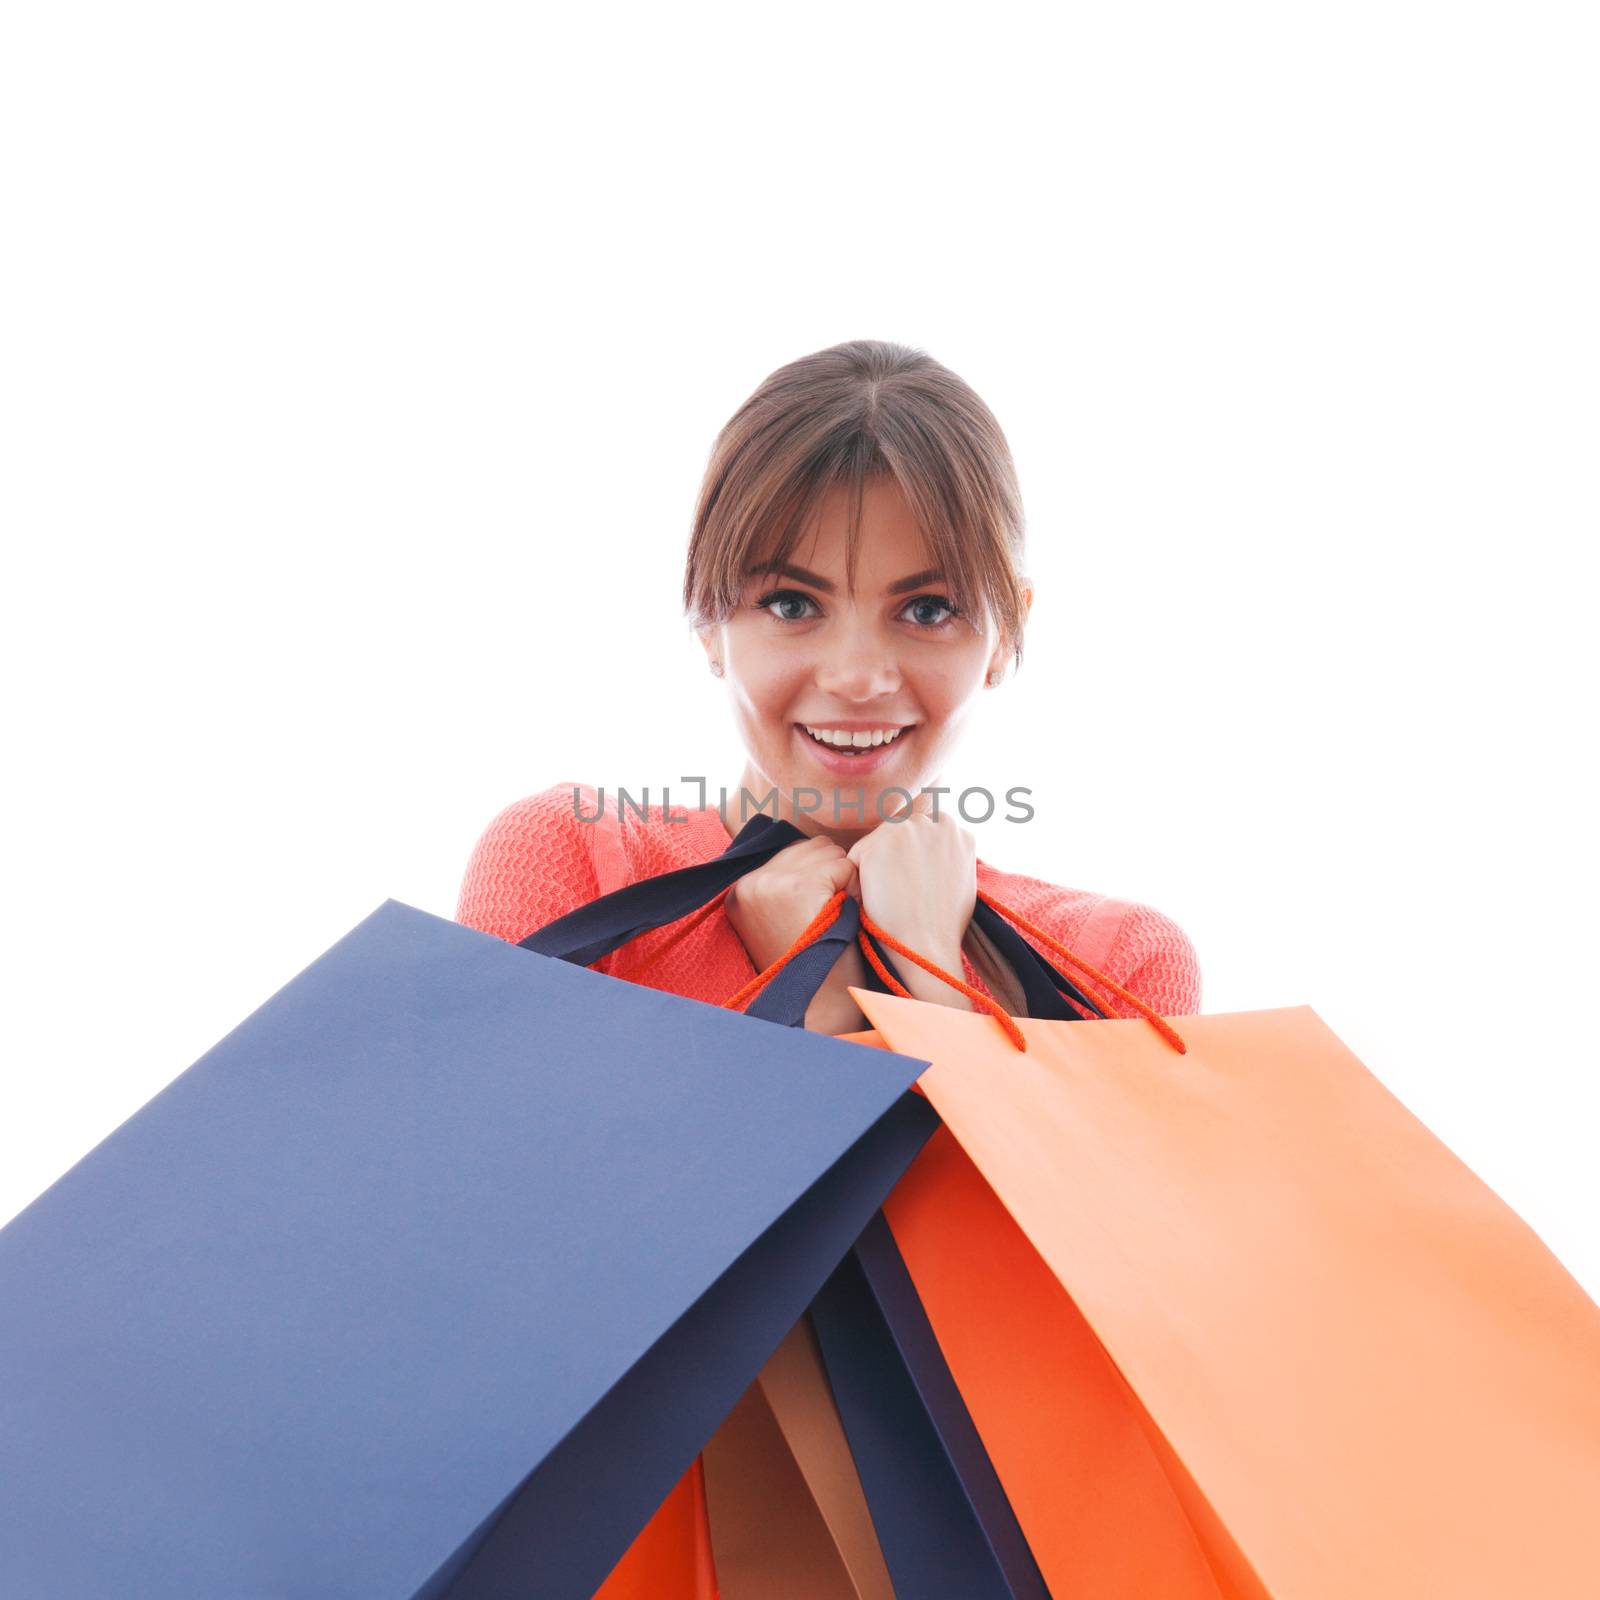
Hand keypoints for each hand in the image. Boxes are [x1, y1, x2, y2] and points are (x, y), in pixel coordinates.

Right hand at [723, 837, 868, 1034]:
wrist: (819, 1006)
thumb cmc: (812, 963)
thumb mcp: (782, 918)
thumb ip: (787, 880)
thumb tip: (819, 843)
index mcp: (740, 890)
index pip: (795, 851)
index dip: (819, 877)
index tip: (814, 912)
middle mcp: (749, 883)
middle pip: (812, 846)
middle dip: (832, 874)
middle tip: (827, 916)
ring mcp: (771, 883)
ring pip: (830, 852)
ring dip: (843, 880)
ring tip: (834, 917)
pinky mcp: (798, 888)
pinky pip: (844, 866)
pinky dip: (853, 890)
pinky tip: (842, 918)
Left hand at [846, 789, 977, 1011]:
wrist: (927, 945)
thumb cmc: (943, 922)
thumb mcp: (960, 876)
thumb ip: (947, 853)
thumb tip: (934, 848)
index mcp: (954, 829)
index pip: (917, 835)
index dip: (909, 861)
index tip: (910, 884)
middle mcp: (932, 821)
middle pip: (897, 834)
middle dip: (892, 857)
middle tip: (899, 893)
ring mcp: (906, 829)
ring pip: (877, 843)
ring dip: (876, 865)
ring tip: (890, 896)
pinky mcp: (879, 843)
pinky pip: (857, 856)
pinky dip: (859, 878)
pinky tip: (876, 897)